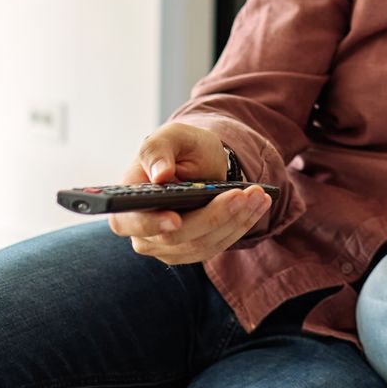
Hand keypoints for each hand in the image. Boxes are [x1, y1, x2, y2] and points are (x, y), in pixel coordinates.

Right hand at [110, 122, 269, 264]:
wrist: (199, 162)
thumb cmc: (178, 147)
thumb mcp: (171, 137)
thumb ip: (158, 149)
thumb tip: (160, 175)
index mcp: (128, 202)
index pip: (130, 222)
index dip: (151, 224)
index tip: (175, 219)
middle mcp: (143, 232)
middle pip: (176, 236)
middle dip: (213, 216)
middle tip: (242, 194)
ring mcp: (167, 246)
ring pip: (202, 244)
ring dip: (234, 220)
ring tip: (258, 195)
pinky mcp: (192, 250)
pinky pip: (217, 245)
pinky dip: (241, 224)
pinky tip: (258, 204)